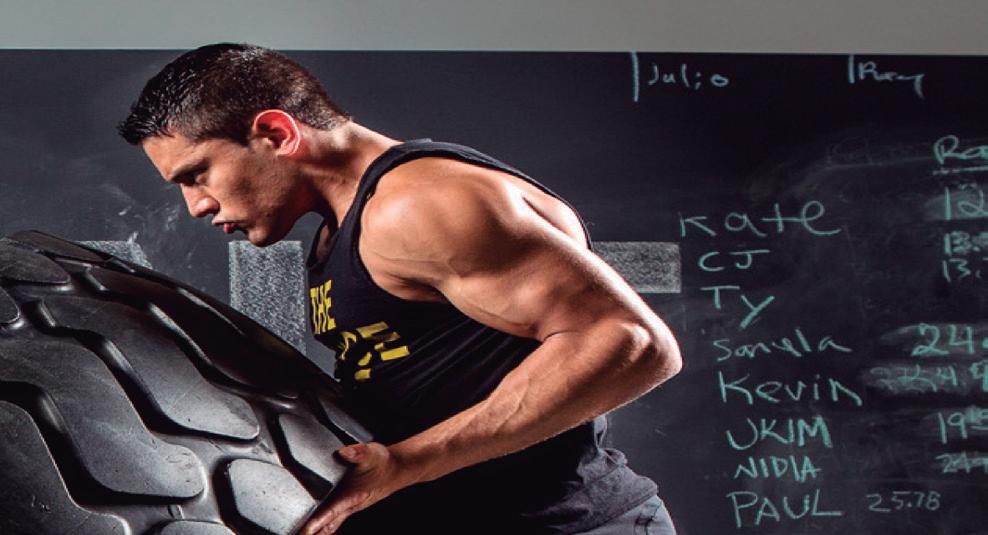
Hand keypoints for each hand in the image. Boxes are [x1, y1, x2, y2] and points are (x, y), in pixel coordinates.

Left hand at [299, 442, 414, 534]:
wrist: (398, 469)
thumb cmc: (384, 463)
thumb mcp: (372, 454)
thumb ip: (358, 453)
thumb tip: (345, 451)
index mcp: (351, 496)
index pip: (329, 512)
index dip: (315, 522)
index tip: (303, 531)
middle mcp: (348, 505)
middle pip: (325, 526)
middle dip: (311, 533)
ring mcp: (348, 507)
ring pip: (328, 525)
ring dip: (316, 531)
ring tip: (300, 534)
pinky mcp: (348, 504)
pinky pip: (331, 519)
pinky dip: (321, 524)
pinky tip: (313, 526)